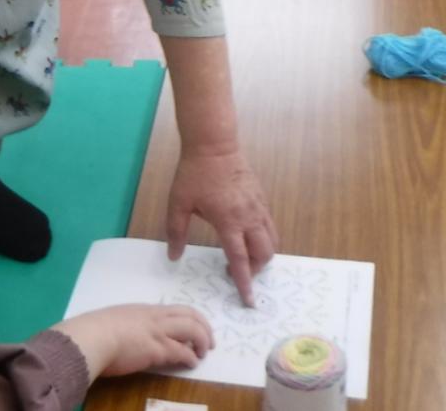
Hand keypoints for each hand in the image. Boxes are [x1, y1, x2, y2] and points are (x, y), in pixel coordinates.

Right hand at [55, 304, 212, 380]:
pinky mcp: (157, 349)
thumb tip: (129, 334)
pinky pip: (182, 352)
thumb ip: (128, 325)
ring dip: (202, 341)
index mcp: (146, 310)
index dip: (192, 319)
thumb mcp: (116, 321)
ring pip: (192, 330)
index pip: (177, 310)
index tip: (197, 328)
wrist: (91, 337)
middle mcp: (156, 317)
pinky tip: (191, 364)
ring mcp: (158, 332)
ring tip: (202, 353)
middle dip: (205, 328)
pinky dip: (190, 358)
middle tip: (210, 342)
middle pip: (191, 315)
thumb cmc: (96, 330)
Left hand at [165, 145, 276, 306]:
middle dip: (255, 270)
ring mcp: (258, 207)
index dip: (244, 282)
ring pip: (272, 241)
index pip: (240, 260)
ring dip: (262, 255)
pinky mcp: (262, 198)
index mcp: (228, 221)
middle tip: (238, 272)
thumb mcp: (178, 203)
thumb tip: (173, 257)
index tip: (249, 300)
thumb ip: (176, 232)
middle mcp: (249, 217)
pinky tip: (249, 236)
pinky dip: (265, 238)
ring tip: (245, 256)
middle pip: (264, 254)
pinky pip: (270, 225)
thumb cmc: (193, 174)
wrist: (213, 144)